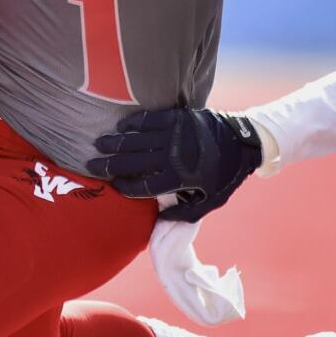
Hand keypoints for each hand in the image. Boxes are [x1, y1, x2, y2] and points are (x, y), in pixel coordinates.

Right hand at [86, 109, 263, 222]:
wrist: (243, 142)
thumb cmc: (226, 176)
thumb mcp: (209, 202)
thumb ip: (184, 213)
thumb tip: (159, 218)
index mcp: (179, 179)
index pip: (143, 186)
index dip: (125, 186)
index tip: (113, 185)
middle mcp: (172, 156)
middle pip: (132, 161)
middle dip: (109, 164)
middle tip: (92, 164)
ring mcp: (174, 135)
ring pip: (137, 139)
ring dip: (116, 142)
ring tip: (99, 144)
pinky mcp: (178, 117)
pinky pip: (150, 119)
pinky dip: (134, 122)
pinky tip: (122, 126)